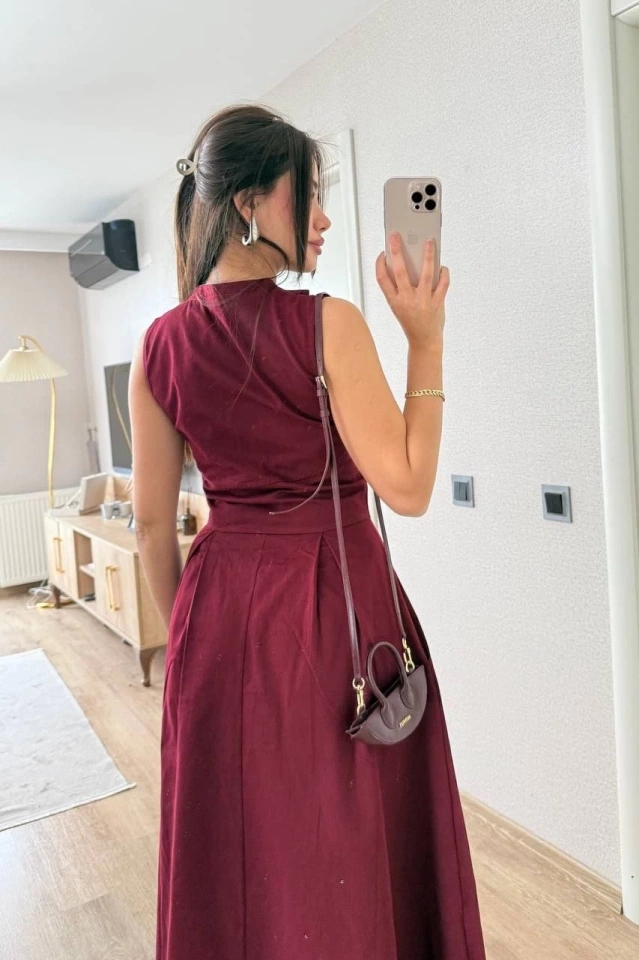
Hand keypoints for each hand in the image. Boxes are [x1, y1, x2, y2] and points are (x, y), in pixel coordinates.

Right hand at [375, 233, 449, 347]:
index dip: (380, 264)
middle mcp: (407, 300)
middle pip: (400, 271)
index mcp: (394, 301)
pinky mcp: (437, 302)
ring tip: (429, 241)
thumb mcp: (399, 306)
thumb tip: (408, 261)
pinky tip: (441, 266)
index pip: (382, 279)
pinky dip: (443, 272)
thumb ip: (400, 288)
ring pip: (426, 274)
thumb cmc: (411, 321)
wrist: (424, 340)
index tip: (382, 252)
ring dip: (428, 255)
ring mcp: (423, 301)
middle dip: (397, 252)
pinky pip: (443, 283)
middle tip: (397, 236)